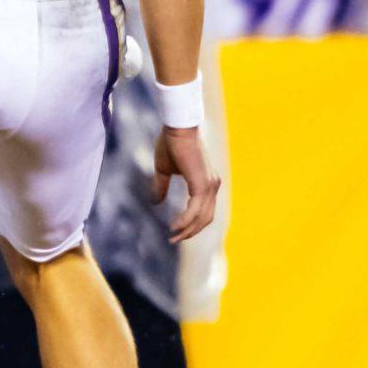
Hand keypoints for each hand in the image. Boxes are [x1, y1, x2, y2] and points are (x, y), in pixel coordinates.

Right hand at [152, 125, 219, 241]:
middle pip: (205, 218)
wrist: (177, 127)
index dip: (192, 224)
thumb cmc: (171, 143)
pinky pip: (195, 210)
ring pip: (201, 217)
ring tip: (173, 236)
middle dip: (190, 232)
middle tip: (174, 239)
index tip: (177, 231)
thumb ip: (161, 186)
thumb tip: (155, 203)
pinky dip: (185, 221)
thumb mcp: (164, 170)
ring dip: (187, 230)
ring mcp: (209, 185)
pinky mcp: (202, 184)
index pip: (204, 210)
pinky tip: (174, 226)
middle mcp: (212, 185)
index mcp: (206, 182)